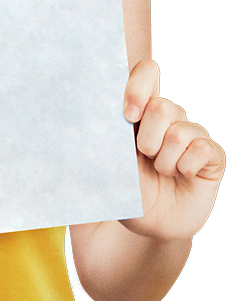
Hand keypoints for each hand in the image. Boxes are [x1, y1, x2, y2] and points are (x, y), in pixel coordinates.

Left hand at [120, 59, 224, 240]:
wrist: (149, 227)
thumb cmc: (126, 192)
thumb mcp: (109, 165)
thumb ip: (105, 139)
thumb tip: (88, 119)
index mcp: (140, 112)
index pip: (146, 73)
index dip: (138, 88)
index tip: (127, 116)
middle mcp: (168, 118)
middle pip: (161, 106)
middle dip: (147, 140)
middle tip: (145, 158)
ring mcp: (192, 134)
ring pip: (180, 132)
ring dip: (165, 161)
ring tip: (162, 172)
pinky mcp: (212, 155)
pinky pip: (202, 149)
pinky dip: (186, 168)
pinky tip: (183, 176)